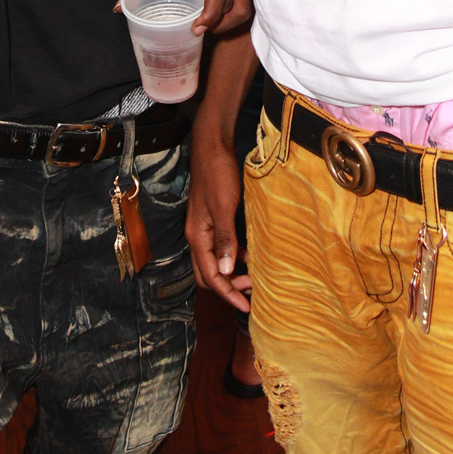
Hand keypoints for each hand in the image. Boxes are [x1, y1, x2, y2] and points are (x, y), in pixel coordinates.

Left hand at [127, 0, 250, 34]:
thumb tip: (120, 7)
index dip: (211, 12)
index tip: (196, 28)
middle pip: (234, 2)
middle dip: (218, 24)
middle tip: (197, 31)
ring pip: (245, 4)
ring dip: (229, 22)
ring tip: (208, 27)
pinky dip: (234, 14)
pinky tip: (217, 17)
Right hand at [187, 121, 250, 309]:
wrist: (213, 147)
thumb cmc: (217, 173)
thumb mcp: (223, 206)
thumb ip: (224, 239)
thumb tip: (225, 270)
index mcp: (197, 236)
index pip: (209, 276)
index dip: (227, 294)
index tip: (246, 307)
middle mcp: (198, 236)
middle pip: (207, 274)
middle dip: (228, 288)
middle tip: (252, 294)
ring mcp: (205, 229)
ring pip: (215, 263)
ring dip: (232, 274)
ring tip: (255, 280)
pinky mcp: (215, 220)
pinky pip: (223, 248)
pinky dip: (236, 258)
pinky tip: (251, 258)